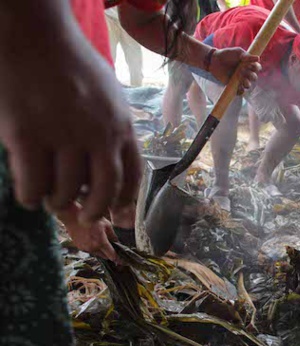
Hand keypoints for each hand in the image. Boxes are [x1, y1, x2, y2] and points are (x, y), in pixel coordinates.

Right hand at [0, 31, 140, 224]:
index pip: (134, 175)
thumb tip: (114, 160)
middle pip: (105, 191)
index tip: (120, 215)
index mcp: (122, 125)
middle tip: (86, 218)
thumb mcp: (109, 94)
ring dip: (60, 202)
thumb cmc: (70, 63)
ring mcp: (63, 135)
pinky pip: (34, 183)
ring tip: (52, 200)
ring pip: (67, 191)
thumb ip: (113, 126)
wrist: (34, 35)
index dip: (127, 201)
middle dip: (96, 211)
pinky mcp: (27, 135)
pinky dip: (32, 196)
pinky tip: (30, 194)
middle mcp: (99, 134)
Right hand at [57, 204, 118, 261]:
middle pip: (105, 256)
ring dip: (101, 251)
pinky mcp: (80, 247)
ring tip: (101, 241)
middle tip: (113, 249)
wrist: (73, 217)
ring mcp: (85, 249)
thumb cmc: (91, 219)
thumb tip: (117, 242)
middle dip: (110, 254)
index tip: (123, 262)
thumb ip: (113, 235)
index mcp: (101, 243)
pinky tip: (93, 240)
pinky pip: (90, 251)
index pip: (112, 256)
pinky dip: (93, 248)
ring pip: (97, 254)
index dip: (118, 259)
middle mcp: (93, 248)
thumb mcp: (106, 225)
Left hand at [209, 50, 260, 94]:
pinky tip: (239, 88)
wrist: (214, 61)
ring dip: (248, 84)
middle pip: (254, 77)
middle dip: (252, 76)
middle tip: (246, 73)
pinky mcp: (234, 85)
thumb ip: (246, 56)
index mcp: (248, 64)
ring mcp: (240, 79)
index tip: (253, 66)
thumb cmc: (227, 54)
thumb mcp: (237, 52)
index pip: (257, 68)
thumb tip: (258, 58)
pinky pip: (240, 91)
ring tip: (244, 81)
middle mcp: (246, 72)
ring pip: (248, 85)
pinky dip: (241, 91)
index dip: (257, 68)